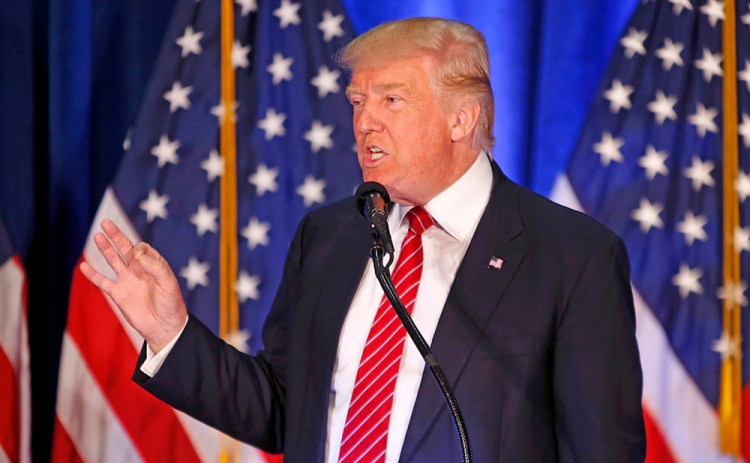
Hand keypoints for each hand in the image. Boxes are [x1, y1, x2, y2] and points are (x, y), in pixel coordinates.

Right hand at [80, 219, 187, 352]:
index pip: (141, 249)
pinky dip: (93, 275)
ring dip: (105, 249)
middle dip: (116, 235)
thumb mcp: (169, 283)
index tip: (137, 258)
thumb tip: (137, 255)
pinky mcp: (118, 294)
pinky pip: (103, 282)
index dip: (137, 249)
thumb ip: (156, 268)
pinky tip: (83, 266)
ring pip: (113, 261)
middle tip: (105, 222)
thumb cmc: (171, 304)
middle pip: (124, 248)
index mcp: (153, 265)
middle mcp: (139, 270)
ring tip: (97, 236)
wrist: (164, 327)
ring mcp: (127, 281)